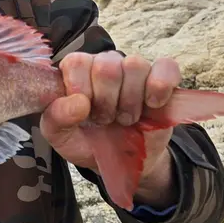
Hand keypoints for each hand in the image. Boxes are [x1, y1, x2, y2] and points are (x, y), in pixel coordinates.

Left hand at [40, 51, 180, 204]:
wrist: (120, 161)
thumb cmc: (87, 140)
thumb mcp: (60, 136)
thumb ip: (57, 118)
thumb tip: (77, 103)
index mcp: (76, 70)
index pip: (77, 62)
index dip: (81, 89)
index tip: (85, 112)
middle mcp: (104, 64)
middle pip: (106, 65)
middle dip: (106, 101)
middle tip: (106, 119)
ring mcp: (134, 70)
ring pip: (135, 65)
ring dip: (131, 100)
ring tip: (126, 118)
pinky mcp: (162, 79)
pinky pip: (166, 67)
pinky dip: (160, 86)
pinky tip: (153, 105)